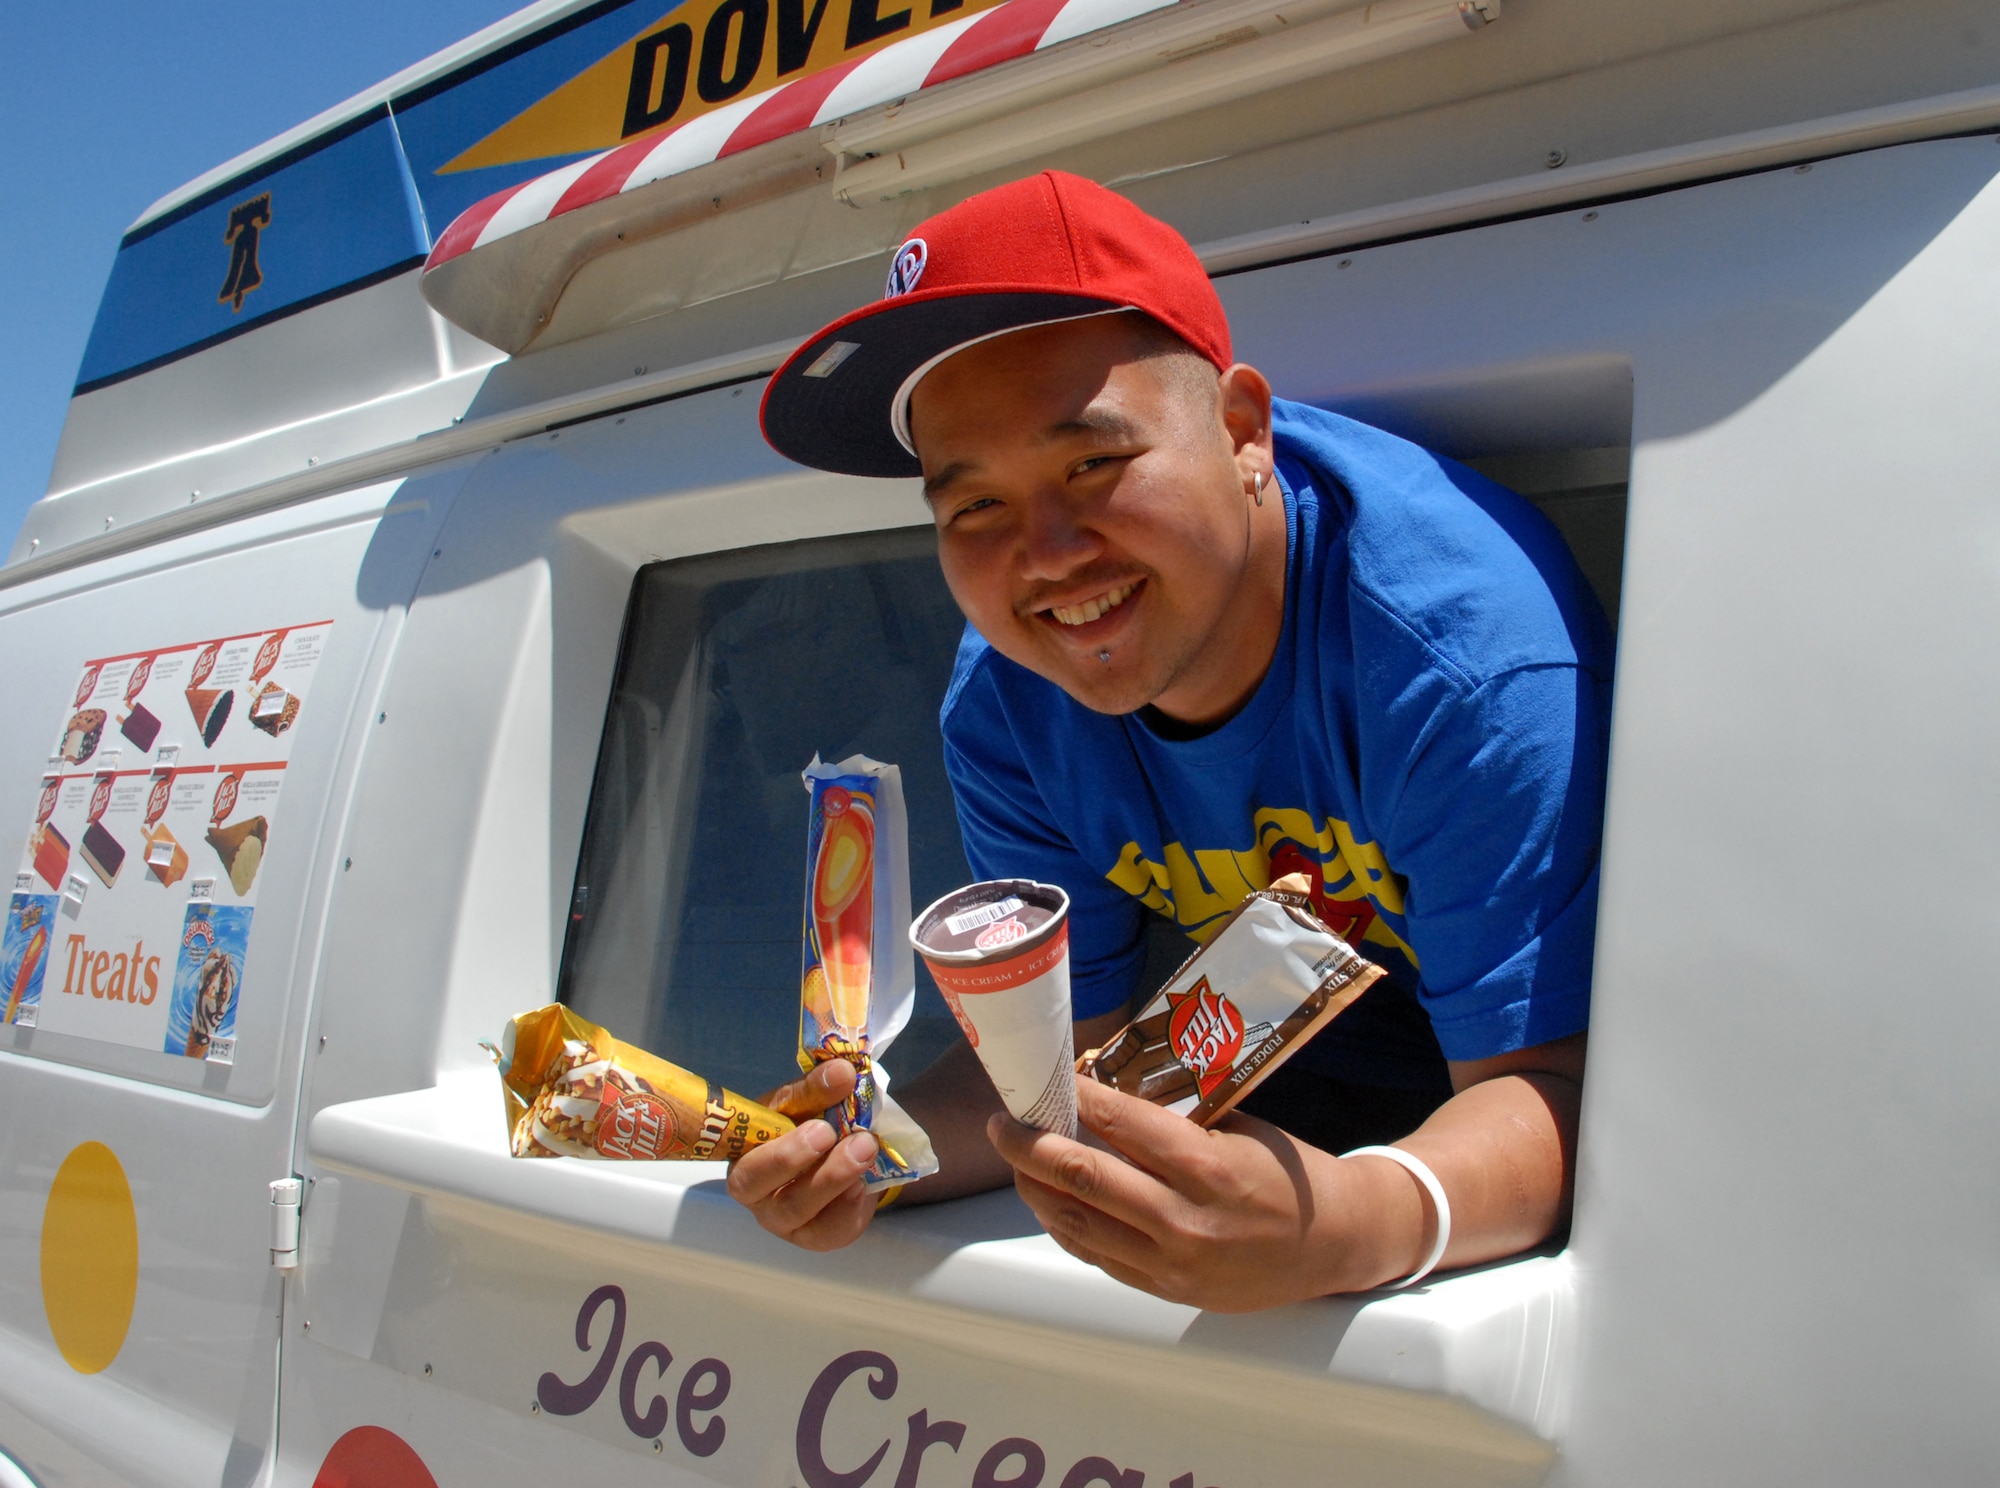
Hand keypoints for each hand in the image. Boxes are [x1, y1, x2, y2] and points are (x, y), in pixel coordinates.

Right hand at [727, 1059, 881, 1251]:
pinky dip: (850, 1209)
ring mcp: (784, 1221)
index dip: (781, 1150)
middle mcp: (756, 1195)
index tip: (820, 1126)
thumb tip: (843, 1071)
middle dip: (807, 1164)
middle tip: (843, 1136)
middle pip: (769, 1192)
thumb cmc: (804, 1123)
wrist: (834, 1151)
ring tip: (866, 1148)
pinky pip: (830, 1233)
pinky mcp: (814, 1236)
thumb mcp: (803, 1101)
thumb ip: (816, 1087)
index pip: (748, 1160)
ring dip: (835, 1179)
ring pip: (800, 1212)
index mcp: (743, 1156)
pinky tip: (864, 1184)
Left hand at [988, 1078, 1383, 1310]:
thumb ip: (1175, 1120)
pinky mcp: (1166, 1290)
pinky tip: (1052, 1201)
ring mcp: (1173, 1262)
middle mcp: (1185, 1219)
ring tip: (1018, 1161)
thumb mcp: (1240, 1130)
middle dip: (1032, 1146)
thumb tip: (1104, 1090)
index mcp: (1208, 1167)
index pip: (1122, 1124)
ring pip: (1080, 1223)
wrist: (1334, 1244)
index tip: (1047, 1079)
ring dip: (1039, 1188)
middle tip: (1002, 1123)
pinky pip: (1099, 1255)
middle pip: (1084, 1177)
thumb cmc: (1288, 1174)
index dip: (1075, 1098)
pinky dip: (1068, 1224)